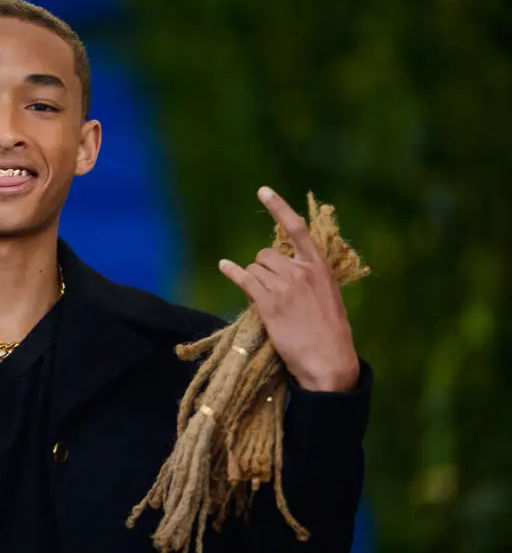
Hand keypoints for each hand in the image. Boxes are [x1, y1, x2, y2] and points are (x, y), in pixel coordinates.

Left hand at [218, 186, 359, 391]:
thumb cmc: (328, 332)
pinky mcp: (270, 302)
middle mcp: (302, 271)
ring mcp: (285, 286)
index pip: (297, 229)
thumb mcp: (327, 296)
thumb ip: (309, 276)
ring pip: (255, 268)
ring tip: (269, 304)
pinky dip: (232, 272)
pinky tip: (224, 267)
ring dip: (254, 281)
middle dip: (263, 269)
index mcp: (320, 267)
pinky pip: (244, 279)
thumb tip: (286, 265)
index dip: (278, 208)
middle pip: (267, 255)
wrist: (329, 361)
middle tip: (272, 292)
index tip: (263, 191)